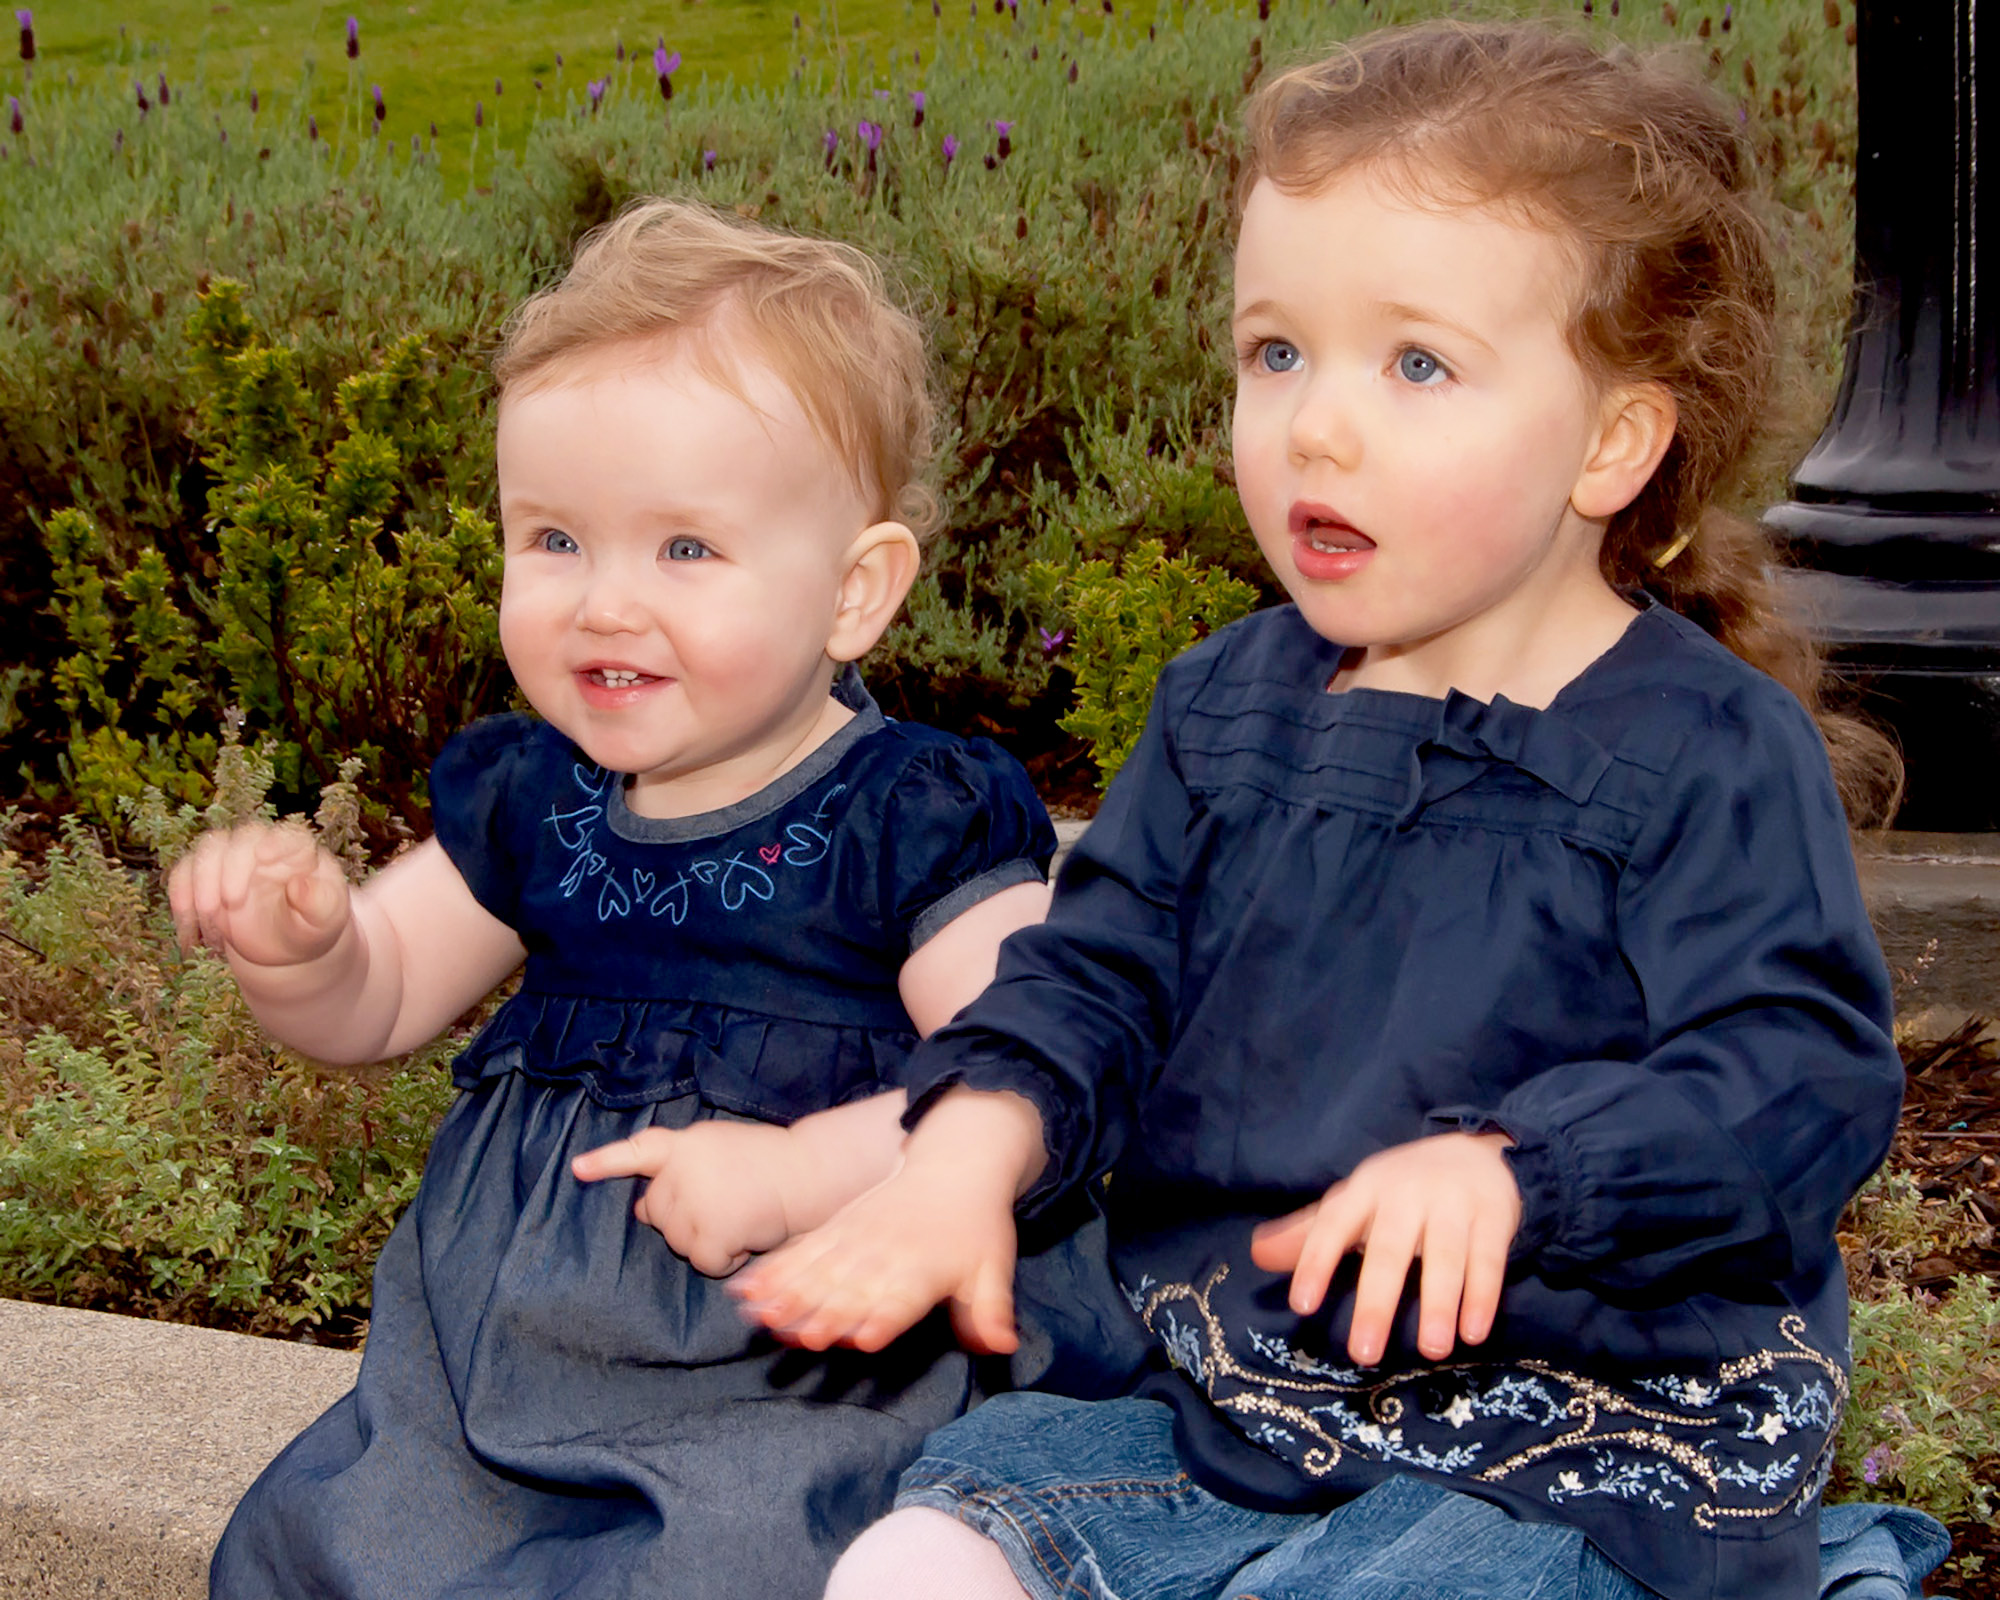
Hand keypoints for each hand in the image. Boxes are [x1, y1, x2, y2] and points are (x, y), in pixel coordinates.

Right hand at [167, 823, 350, 968]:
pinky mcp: (207, 878)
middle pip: (241, 839)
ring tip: (211, 922)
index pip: (289, 835)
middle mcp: (263, 850)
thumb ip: (320, 902)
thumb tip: (300, 886)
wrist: (286, 949)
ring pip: (208, 850)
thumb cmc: (311, 927)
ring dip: (201, 883)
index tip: (265, 857)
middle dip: (230, 868)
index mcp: (300, 854)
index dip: (276, 841)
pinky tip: (190, 931)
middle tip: (231, 904)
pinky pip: (184, 874)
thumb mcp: (327, 920)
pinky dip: (181, 897)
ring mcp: (232, 862)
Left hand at [572, 1123, 794, 1277]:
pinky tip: (747, 1238)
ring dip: (707, 1239)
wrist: (809, 1173)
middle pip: (657, 1212)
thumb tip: (642, 1210)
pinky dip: (725, 1259)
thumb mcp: (719, 1148)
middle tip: (725, 1206)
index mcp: (686, 1144)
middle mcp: (682, 1171)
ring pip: (678, 1242)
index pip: (639, 1151)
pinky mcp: (712, 1232)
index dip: (606, 1162)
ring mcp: (695, 1202)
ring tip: (741, 1217)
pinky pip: (703, 1262)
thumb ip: (681, 1170)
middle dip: (683, 1217)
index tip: (578, 1169)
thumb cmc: (770, 1162)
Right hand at [728, 1155, 1021, 1355]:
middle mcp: (885, 1257)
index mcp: (924, 1272)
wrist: (954, 1162)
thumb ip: (991, 1311)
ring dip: (788, 1296)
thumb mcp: (993, 1268)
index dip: (884, 1320)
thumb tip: (1005, 1349)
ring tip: (761, 1317)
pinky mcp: (836, 1230)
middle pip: (851, 1290)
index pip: (902, 1301)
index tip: (863, 1340)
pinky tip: (747, 1290)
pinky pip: (801, 1253)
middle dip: (825, 1314)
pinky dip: (774, 1272)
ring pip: (816, 1272)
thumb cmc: (975, 1226)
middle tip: (800, 1339)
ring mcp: (855, 1241)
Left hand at [1250, 1131, 1519, 1366]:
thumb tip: (1255, 1254)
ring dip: (1439, 1304)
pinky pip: (1489, 1260)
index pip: (1333, 1225)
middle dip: (1376, 1302)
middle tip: (1363, 1352)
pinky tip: (1473, 1334)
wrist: (1476, 1153)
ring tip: (1431, 1350)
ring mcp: (1453, 1205)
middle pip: (1389, 1250)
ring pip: (1446, 1257)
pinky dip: (1482, 1297)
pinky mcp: (1494, 1218)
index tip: (1302, 1305)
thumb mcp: (1355, 1202)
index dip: (1315, 1261)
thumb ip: (1309, 1232)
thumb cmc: (1402, 1190)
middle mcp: (1407, 1195)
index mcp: (1365, 1190)